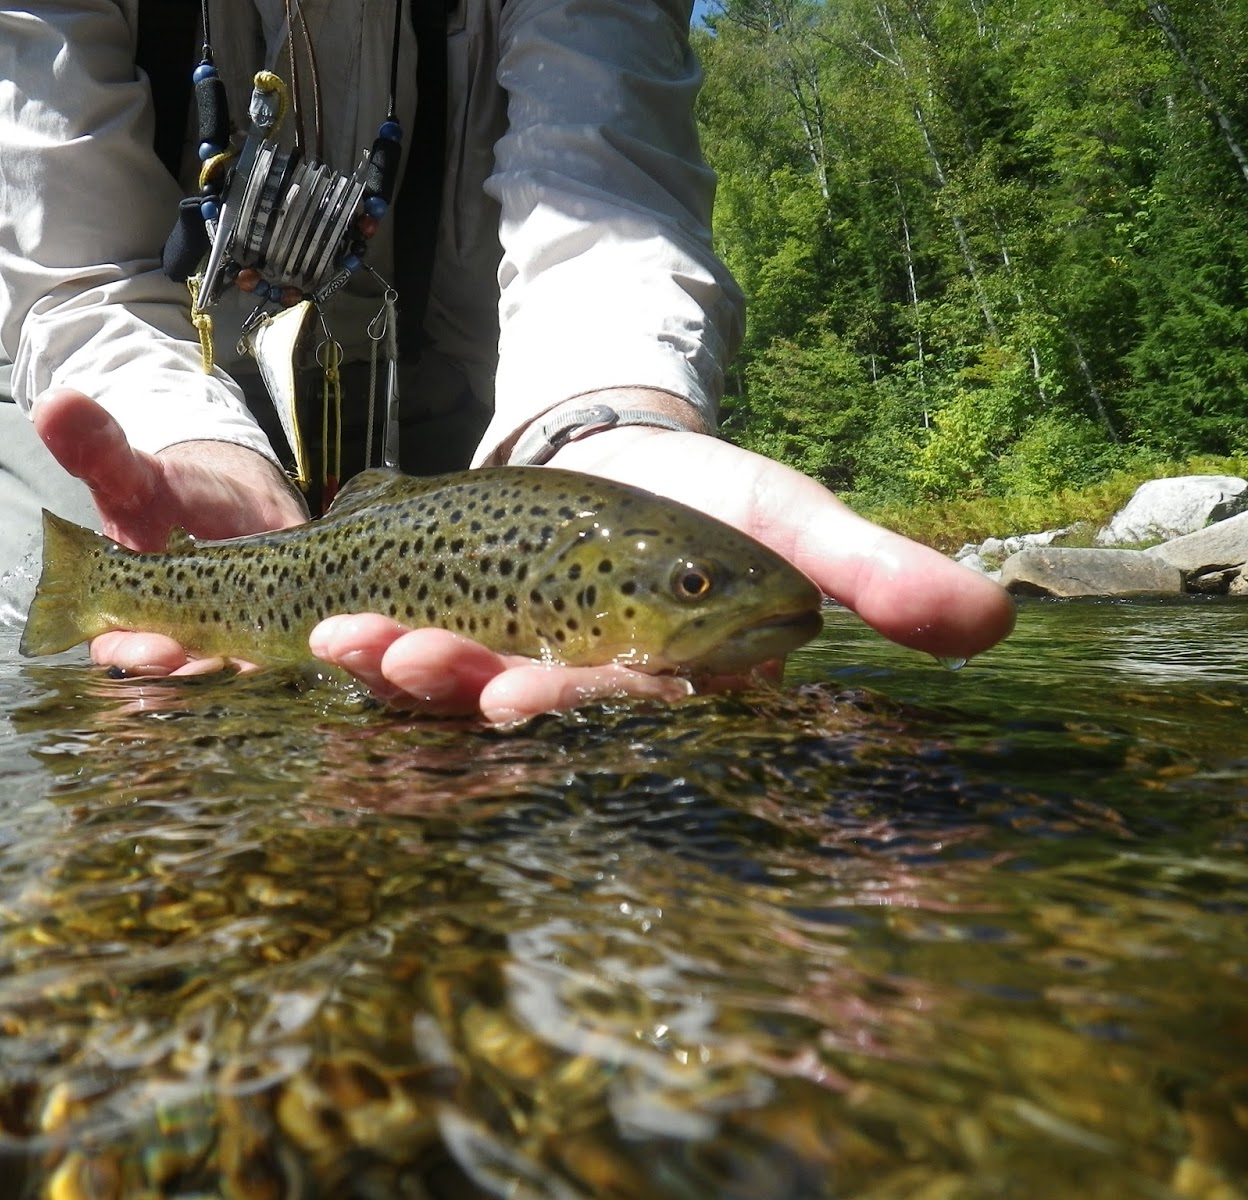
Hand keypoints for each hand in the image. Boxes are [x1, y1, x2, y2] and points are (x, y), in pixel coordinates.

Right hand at [31, 387, 306, 674]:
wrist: (238, 498)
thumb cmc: (173, 496)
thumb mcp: (136, 474)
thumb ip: (98, 453)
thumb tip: (54, 403)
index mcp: (131, 618)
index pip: (120, 651)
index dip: (134, 654)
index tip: (157, 650)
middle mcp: (181, 646)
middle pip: (181, 680)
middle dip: (195, 681)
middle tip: (214, 670)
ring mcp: (236, 650)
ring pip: (238, 681)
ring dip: (250, 681)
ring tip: (266, 672)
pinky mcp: (287, 643)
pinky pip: (294, 667)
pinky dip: (303, 664)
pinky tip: (319, 651)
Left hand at [312, 393, 1014, 723]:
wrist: (619, 456)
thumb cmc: (707, 494)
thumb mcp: (784, 515)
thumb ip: (872, 568)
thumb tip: (996, 624)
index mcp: (665, 674)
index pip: (619, 704)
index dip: (564, 706)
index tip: (503, 697)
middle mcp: (580, 686)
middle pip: (508, 699)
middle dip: (448, 682)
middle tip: (389, 654)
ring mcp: (507, 661)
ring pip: (445, 681)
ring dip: (387, 663)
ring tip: (337, 632)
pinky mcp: (452, 632)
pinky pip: (399, 645)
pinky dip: (356, 634)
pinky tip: (317, 621)